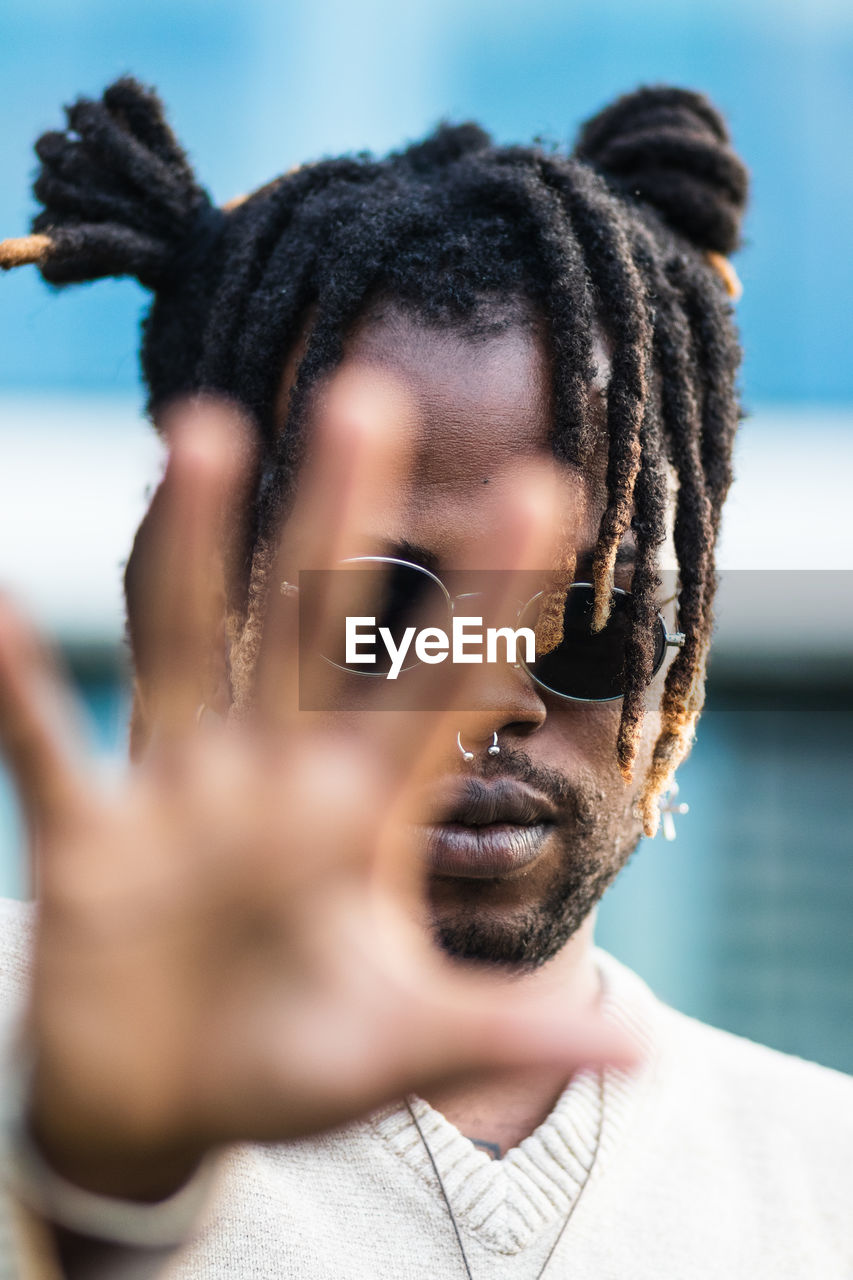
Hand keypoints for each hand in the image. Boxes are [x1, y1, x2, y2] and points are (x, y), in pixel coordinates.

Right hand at [0, 394, 635, 1202]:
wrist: (168, 1111)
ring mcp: (176, 796)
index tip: (544, 488)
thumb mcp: (401, 1051)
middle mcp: (271, 779)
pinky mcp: (87, 839)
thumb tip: (636, 1057)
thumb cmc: (292, 1072)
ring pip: (186, 645)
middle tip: (371, 397)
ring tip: (208, 432)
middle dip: (339, 520)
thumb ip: (498, 1037)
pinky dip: (18, 682)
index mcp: (357, 819)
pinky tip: (2, 598)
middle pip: (309, 626)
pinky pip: (44, 746)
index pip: (432, 689)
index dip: (486, 600)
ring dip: (193, 546)